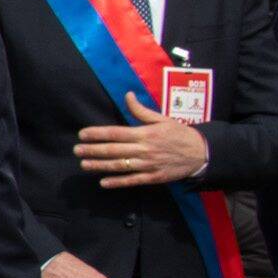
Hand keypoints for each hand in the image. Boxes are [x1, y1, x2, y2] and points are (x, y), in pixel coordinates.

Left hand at [76, 91, 209, 188]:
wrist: (200, 153)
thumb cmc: (179, 134)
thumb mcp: (162, 119)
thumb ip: (141, 110)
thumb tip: (127, 95)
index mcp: (145, 133)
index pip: (116, 133)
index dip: (97, 134)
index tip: (82, 134)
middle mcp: (144, 149)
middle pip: (114, 150)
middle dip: (93, 150)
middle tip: (76, 150)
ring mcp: (148, 165)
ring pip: (120, 166)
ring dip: (100, 166)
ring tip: (84, 164)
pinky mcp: (153, 177)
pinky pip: (132, 181)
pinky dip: (117, 182)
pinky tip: (103, 182)